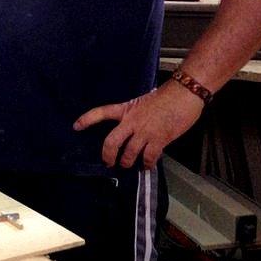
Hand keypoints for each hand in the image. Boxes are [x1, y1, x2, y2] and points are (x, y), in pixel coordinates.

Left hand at [73, 82, 203, 169]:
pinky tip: (146, 166)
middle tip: (108, 162)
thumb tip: (134, 128)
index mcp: (126, 109)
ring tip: (127, 165)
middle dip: (107, 155)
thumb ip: (135, 115)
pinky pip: (148, 157)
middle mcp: (132, 121)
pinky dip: (146, 164)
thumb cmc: (166, 96)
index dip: (87, 119)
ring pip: (129, 153)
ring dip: (127, 162)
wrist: (183, 93)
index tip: (76, 126)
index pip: (101, 112)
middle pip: (111, 142)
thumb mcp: (143, 102)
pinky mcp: (159, 139)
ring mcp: (145, 131)